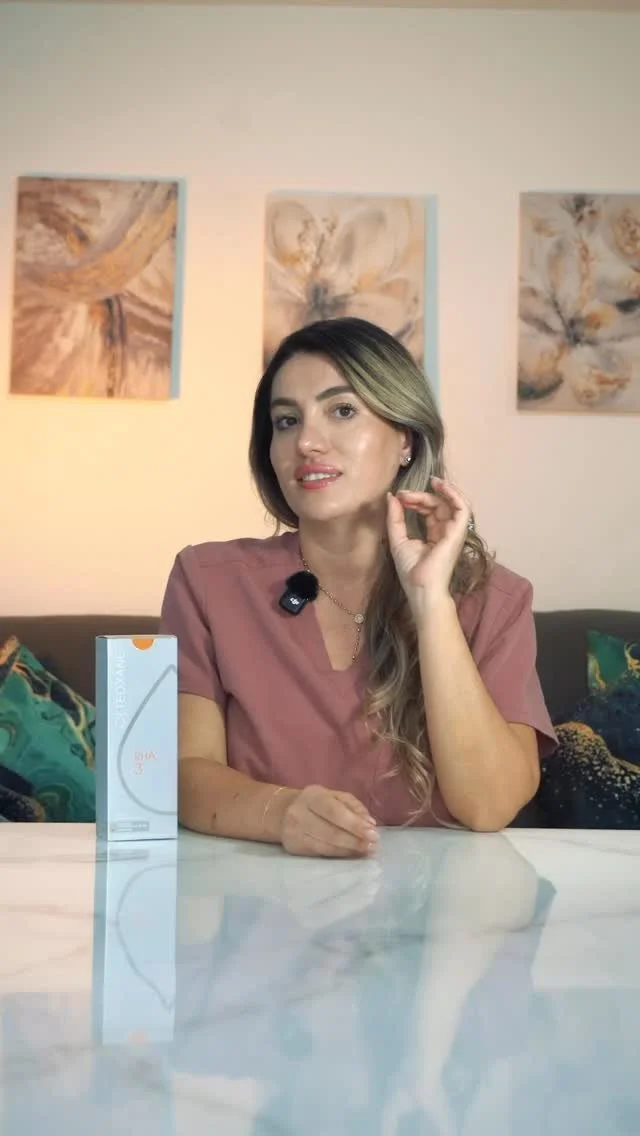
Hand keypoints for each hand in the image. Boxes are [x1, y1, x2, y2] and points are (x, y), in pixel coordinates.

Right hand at [279, 785, 378, 858]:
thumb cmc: (317, 803)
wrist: (283, 812)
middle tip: (374, 846)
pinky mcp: (294, 847)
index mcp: (312, 796)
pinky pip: (321, 853)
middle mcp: (299, 813)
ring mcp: (294, 832)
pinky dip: (340, 854)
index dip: (354, 824)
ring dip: (350, 850)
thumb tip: (370, 823)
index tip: (373, 833)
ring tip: (367, 851)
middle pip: (330, 832)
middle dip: (355, 840)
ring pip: (326, 846)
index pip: (334, 811)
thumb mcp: (334, 796)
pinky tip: (352, 854)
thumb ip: (353, 806)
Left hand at [386, 477, 471, 612]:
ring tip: (430, 481)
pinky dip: (454, 495)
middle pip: (438, 505)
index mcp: (434, 535)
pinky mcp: (458, 533)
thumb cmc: (411, 571)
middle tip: (404, 494)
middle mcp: (446, 532)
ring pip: (451, 503)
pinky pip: (463, 508)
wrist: (421, 589)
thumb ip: (395, 518)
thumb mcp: (397, 540)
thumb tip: (391, 497)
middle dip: (421, 495)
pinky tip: (441, 486)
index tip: (399, 497)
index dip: (415, 500)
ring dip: (439, 491)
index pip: (429, 511)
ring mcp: (454, 532)